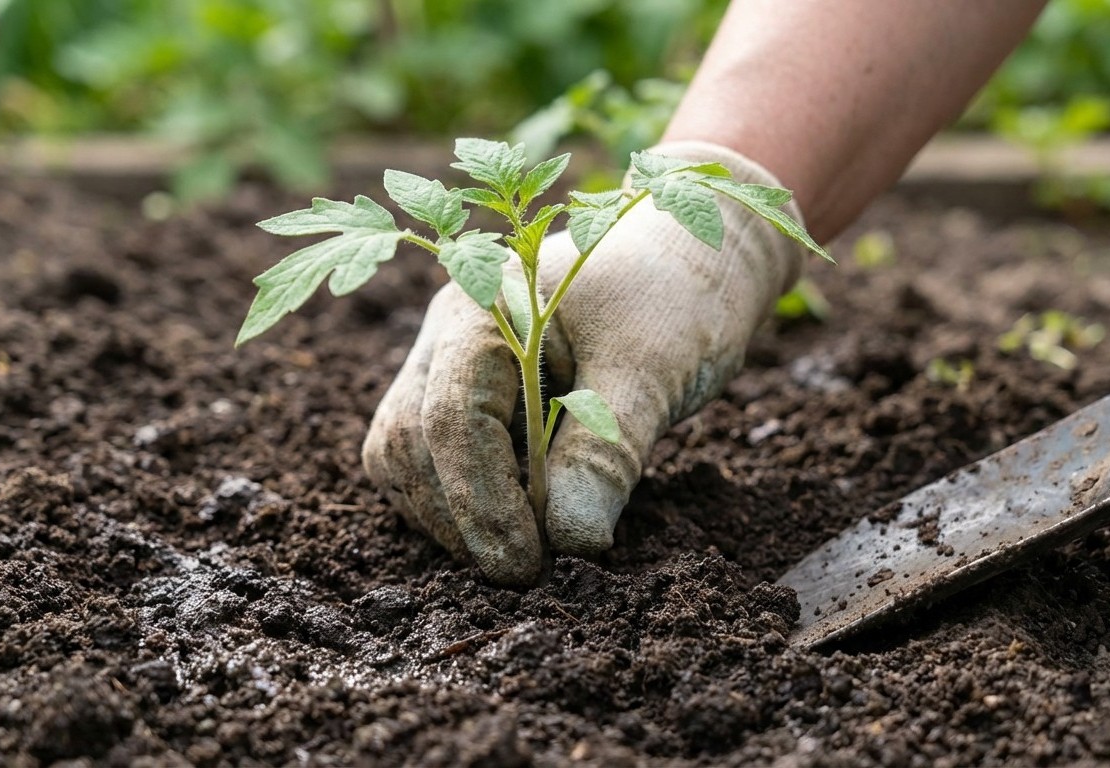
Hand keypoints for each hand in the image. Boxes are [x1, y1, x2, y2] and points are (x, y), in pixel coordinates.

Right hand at [362, 142, 807, 584]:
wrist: (703, 249)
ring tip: (523, 551)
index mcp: (484, 302)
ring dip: (452, 514)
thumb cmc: (681, 290)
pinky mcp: (472, 391)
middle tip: (526, 570)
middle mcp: (450, 328)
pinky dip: (465, 500)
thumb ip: (606, 451)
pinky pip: (436, 455)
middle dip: (459, 515)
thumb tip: (568, 541)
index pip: (452, 417)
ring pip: (406, 452)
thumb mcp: (655, 369)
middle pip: (409, 439)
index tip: (527, 564)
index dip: (482, 502)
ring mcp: (452, 358)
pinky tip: (519, 525)